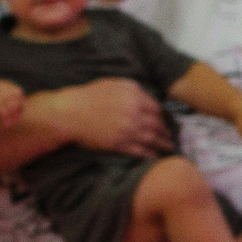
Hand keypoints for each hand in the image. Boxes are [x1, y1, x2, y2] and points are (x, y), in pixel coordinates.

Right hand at [58, 79, 175, 157]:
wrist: (70, 112)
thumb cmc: (89, 96)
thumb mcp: (113, 84)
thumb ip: (134, 90)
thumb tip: (149, 98)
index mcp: (134, 96)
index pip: (157, 109)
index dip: (162, 117)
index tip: (164, 122)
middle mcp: (134, 112)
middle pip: (158, 125)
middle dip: (166, 133)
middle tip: (170, 137)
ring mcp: (128, 129)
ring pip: (153, 139)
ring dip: (163, 145)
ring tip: (169, 148)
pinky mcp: (120, 143)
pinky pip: (141, 151)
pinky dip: (150, 154)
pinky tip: (154, 156)